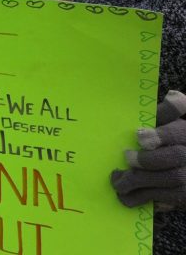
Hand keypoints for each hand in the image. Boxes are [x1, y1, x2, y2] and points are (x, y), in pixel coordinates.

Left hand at [111, 90, 185, 209]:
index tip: (139, 136)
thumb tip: (172, 97)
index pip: (178, 132)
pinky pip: (165, 198)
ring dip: (140, 180)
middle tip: (126, 157)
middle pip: (177, 156)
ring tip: (117, 180)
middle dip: (148, 159)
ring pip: (171, 179)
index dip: (161, 135)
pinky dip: (141, 197)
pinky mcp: (185, 196)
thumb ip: (169, 112)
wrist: (181, 167)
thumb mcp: (172, 123)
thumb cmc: (172, 142)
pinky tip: (124, 194)